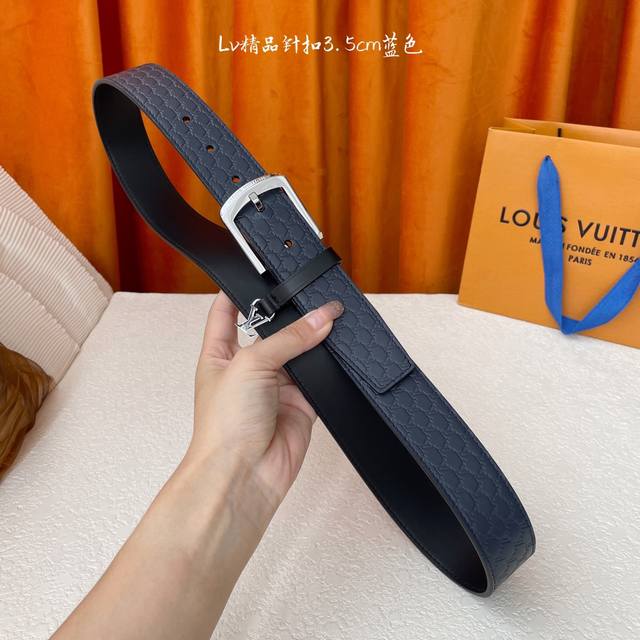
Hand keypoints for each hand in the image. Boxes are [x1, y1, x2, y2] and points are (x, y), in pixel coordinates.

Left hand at [187, 292, 343, 507]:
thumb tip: (320, 318)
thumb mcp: (250, 364)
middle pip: (272, 331)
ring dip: (314, 339)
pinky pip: (319, 378)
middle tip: (310, 295)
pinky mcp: (300, 405)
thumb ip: (288, 339)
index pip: (226, 313)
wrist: (243, 474)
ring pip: (300, 353)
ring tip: (329, 317)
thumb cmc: (223, 426)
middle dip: (290, 315)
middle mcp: (248, 368)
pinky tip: (336, 350)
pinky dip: (329, 367)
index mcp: (220, 355)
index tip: (256, 272)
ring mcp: (275, 387)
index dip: (238, 292)